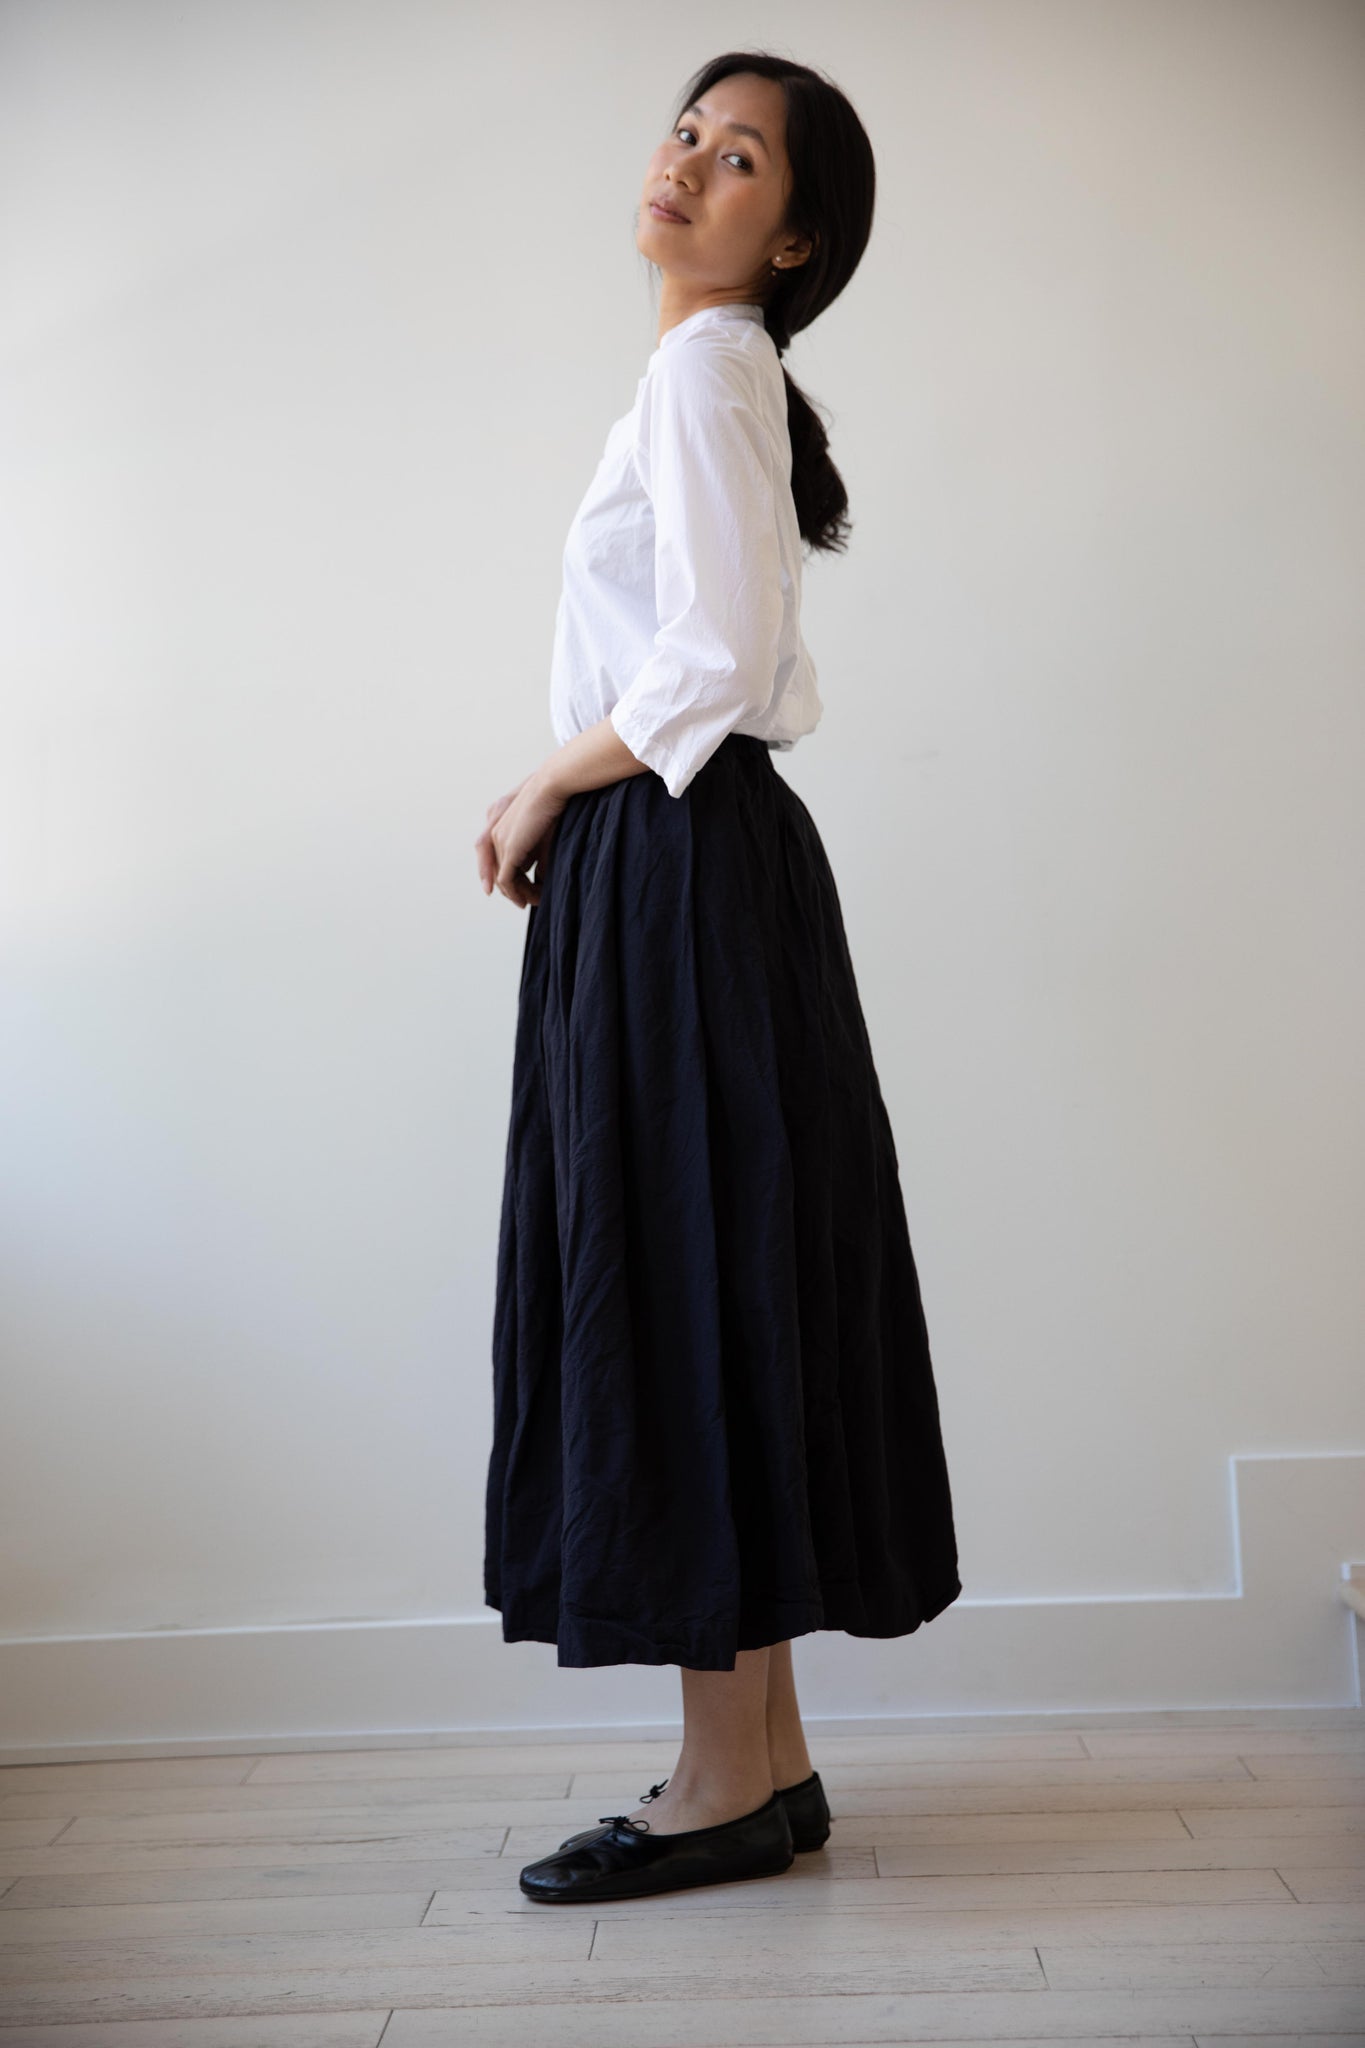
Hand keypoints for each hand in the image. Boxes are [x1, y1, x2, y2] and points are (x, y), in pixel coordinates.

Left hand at [476, 770, 565, 908]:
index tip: (524, 892)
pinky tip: (530, 899)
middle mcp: (494, 833)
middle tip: (528, 901)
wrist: (550, 785)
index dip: (508, 877)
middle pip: (496, 870)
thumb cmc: (553, 803)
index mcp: (499, 823)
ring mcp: (499, 841)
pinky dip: (517, 892)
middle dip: (512, 889)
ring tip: (534, 901)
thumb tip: (540, 877)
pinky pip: (506, 879)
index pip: (498, 857)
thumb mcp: (543, 831)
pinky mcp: (508, 849)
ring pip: (501, 878)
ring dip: (517, 893)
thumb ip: (537, 854)